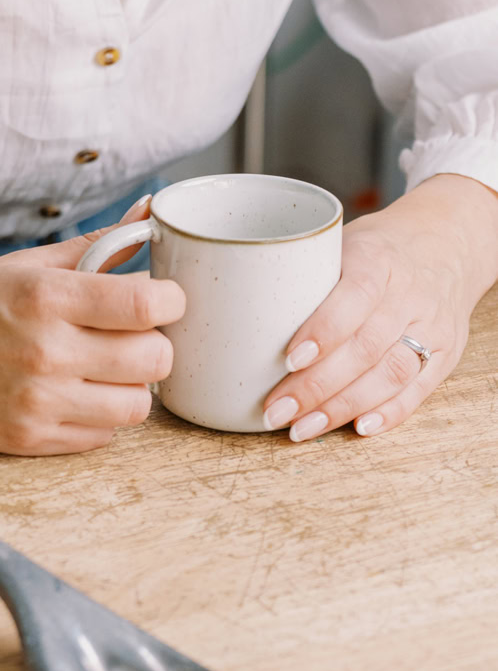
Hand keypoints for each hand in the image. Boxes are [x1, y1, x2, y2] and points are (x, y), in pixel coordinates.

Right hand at [0, 197, 183, 454]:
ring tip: (105, 367)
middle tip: (131, 334)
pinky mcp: (29, 439)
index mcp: (47, 296)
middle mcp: (45, 351)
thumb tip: (152, 214)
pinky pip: (103, 436)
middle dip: (154, 342)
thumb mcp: (27, 264)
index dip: (171, 299)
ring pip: (137, 405)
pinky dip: (100, 415)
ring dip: (130, 384)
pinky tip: (76, 392)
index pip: (148, 304)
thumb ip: (98, 246)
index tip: (162, 297)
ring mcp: (38, 401)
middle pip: (155, 358)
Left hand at [261, 174, 497, 442]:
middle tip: (275, 410)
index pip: (354, 297)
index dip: (323, 331)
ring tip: (302, 428)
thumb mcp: (339, 241)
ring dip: (343, 407)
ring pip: (391, 374)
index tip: (287, 359)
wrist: (446, 243)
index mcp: (378, 260)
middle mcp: (409, 295)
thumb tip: (224, 301)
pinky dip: (388, 413)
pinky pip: (419, 390)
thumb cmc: (375, 246)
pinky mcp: (446, 353)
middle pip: (366, 347)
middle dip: (318, 386)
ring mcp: (432, 326)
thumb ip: (300, 270)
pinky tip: (356, 429)